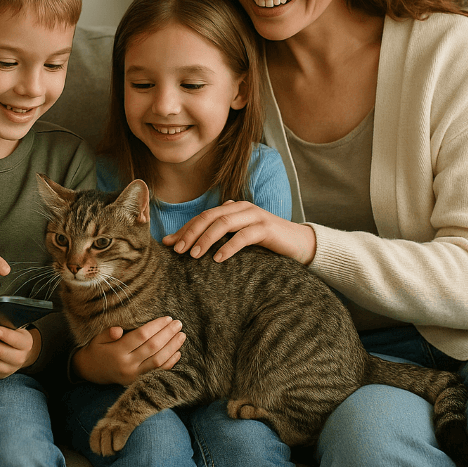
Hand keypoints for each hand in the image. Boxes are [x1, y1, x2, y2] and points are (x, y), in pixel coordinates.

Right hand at [72, 317, 184, 385]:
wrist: (90, 372)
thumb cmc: (96, 350)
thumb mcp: (97, 338)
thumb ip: (108, 333)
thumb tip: (118, 330)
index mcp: (117, 352)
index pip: (141, 336)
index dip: (155, 327)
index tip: (167, 318)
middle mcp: (127, 364)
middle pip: (152, 347)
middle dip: (168, 334)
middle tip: (178, 323)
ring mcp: (134, 375)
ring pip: (158, 360)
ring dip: (172, 347)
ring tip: (182, 335)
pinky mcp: (138, 380)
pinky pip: (157, 371)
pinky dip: (169, 362)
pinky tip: (178, 352)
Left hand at [162, 200, 316, 264]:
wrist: (299, 244)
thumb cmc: (265, 244)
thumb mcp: (237, 240)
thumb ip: (216, 239)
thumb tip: (184, 246)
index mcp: (231, 209)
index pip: (202, 217)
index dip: (184, 229)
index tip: (168, 244)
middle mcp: (241, 208)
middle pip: (209, 217)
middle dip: (190, 232)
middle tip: (177, 250)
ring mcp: (254, 216)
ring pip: (224, 223)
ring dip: (206, 239)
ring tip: (194, 255)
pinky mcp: (266, 228)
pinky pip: (243, 236)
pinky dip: (229, 247)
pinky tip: (218, 259)